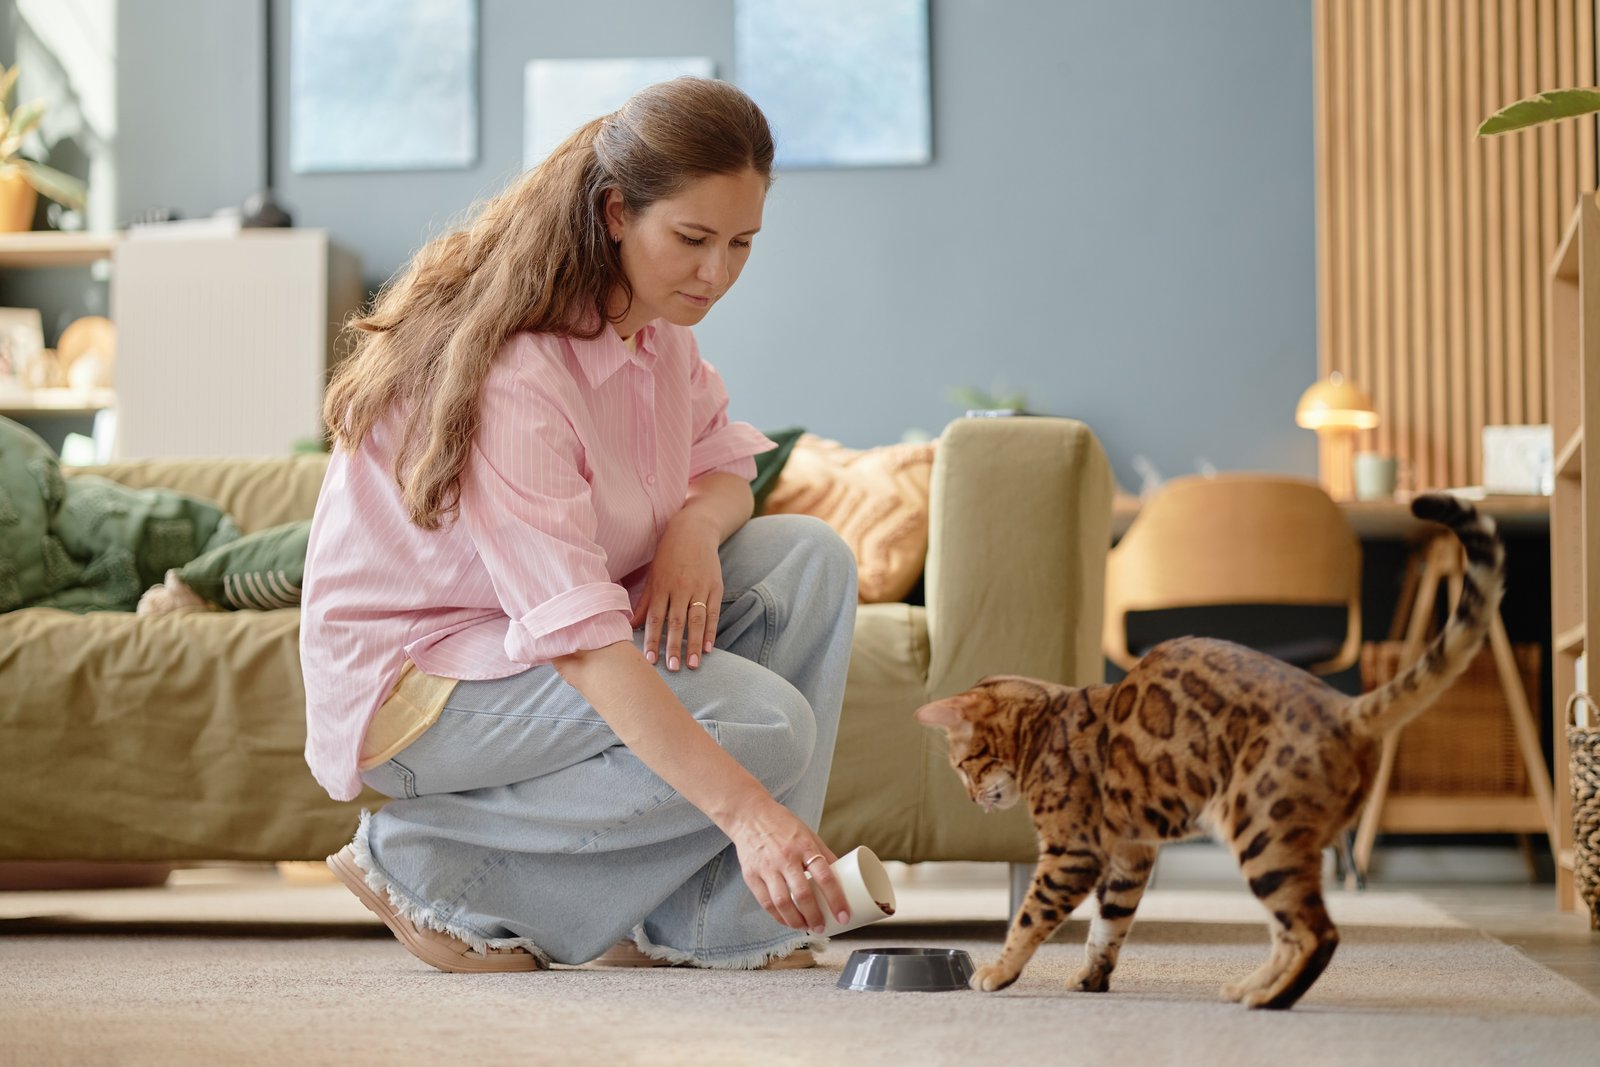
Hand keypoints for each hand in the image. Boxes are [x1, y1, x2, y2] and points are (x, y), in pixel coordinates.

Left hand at [631, 511, 722, 671]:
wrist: (695, 529)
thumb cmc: (668, 554)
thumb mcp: (653, 574)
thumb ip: (645, 601)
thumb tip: (630, 625)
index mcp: (662, 585)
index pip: (655, 616)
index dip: (652, 638)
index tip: (650, 659)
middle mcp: (681, 587)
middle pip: (677, 621)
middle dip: (674, 646)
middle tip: (673, 668)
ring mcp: (700, 587)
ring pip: (697, 619)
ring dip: (694, 643)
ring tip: (692, 664)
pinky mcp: (715, 587)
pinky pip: (713, 613)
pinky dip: (711, 631)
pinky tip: (708, 648)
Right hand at [724, 798, 850, 933]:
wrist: (749, 815)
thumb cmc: (782, 824)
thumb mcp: (808, 834)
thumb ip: (823, 854)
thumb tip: (843, 876)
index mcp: (804, 846)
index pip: (825, 876)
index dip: (836, 899)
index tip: (844, 916)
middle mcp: (785, 858)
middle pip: (803, 895)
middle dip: (815, 917)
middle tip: (822, 927)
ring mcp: (767, 868)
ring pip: (783, 903)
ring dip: (796, 921)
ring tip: (805, 927)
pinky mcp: (752, 875)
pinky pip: (766, 903)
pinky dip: (778, 917)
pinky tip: (787, 921)